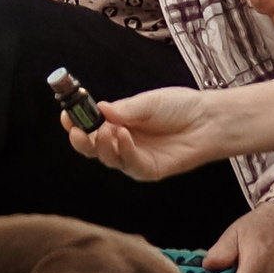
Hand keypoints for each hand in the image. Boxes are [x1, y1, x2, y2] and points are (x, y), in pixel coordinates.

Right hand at [62, 84, 246, 184]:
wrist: (207, 120)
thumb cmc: (179, 107)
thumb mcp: (149, 103)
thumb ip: (124, 109)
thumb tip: (98, 109)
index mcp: (117, 122)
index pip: (89, 126)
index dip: (75, 122)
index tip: (66, 115)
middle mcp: (122, 141)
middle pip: (92, 148)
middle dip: (81, 140)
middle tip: (77, 131)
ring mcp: (134, 157)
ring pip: (108, 158)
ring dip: (102, 146)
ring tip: (106, 132)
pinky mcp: (149, 170)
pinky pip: (130, 165)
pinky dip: (124, 152)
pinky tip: (125, 137)